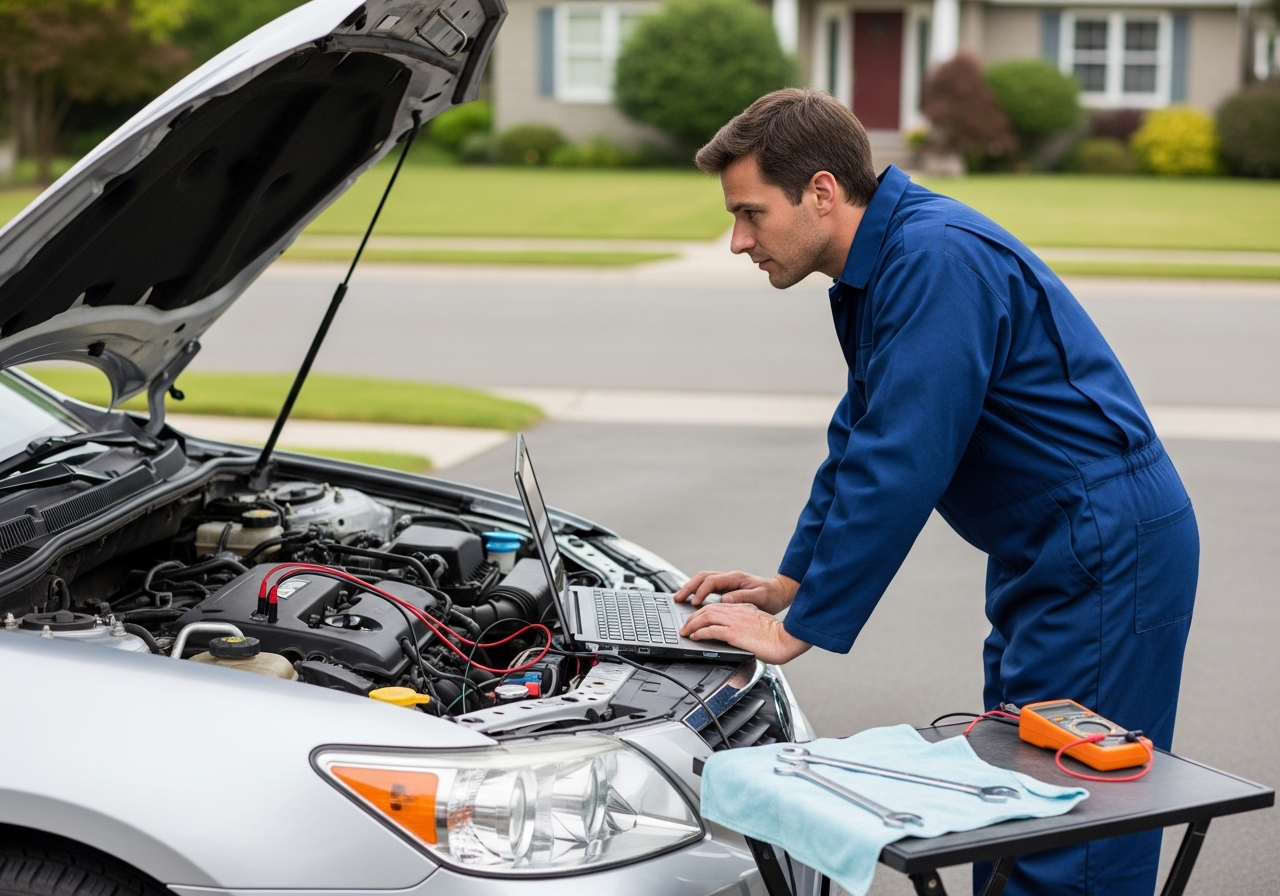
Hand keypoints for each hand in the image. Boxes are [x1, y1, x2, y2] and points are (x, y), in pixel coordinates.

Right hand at [673, 571, 798, 614]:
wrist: (779, 592)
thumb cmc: (771, 596)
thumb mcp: (759, 597)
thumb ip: (742, 598)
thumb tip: (724, 600)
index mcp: (735, 578)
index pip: (711, 582)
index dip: (701, 592)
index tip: (693, 603)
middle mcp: (729, 577)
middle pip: (702, 577)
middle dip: (688, 587)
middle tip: (677, 598)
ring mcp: (727, 582)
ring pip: (703, 581)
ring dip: (690, 588)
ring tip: (679, 598)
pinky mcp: (727, 588)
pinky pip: (707, 587)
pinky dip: (697, 592)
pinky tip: (692, 601)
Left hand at [679, 602, 810, 664]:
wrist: (786, 639)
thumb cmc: (778, 636)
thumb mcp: (759, 623)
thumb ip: (747, 624)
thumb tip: (740, 633)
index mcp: (743, 608)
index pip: (718, 606)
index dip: (704, 611)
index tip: (697, 618)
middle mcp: (737, 611)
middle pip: (708, 609)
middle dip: (693, 617)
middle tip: (685, 625)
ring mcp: (735, 621)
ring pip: (705, 617)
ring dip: (692, 624)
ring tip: (685, 632)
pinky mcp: (734, 632)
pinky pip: (711, 630)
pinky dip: (699, 632)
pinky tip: (695, 637)